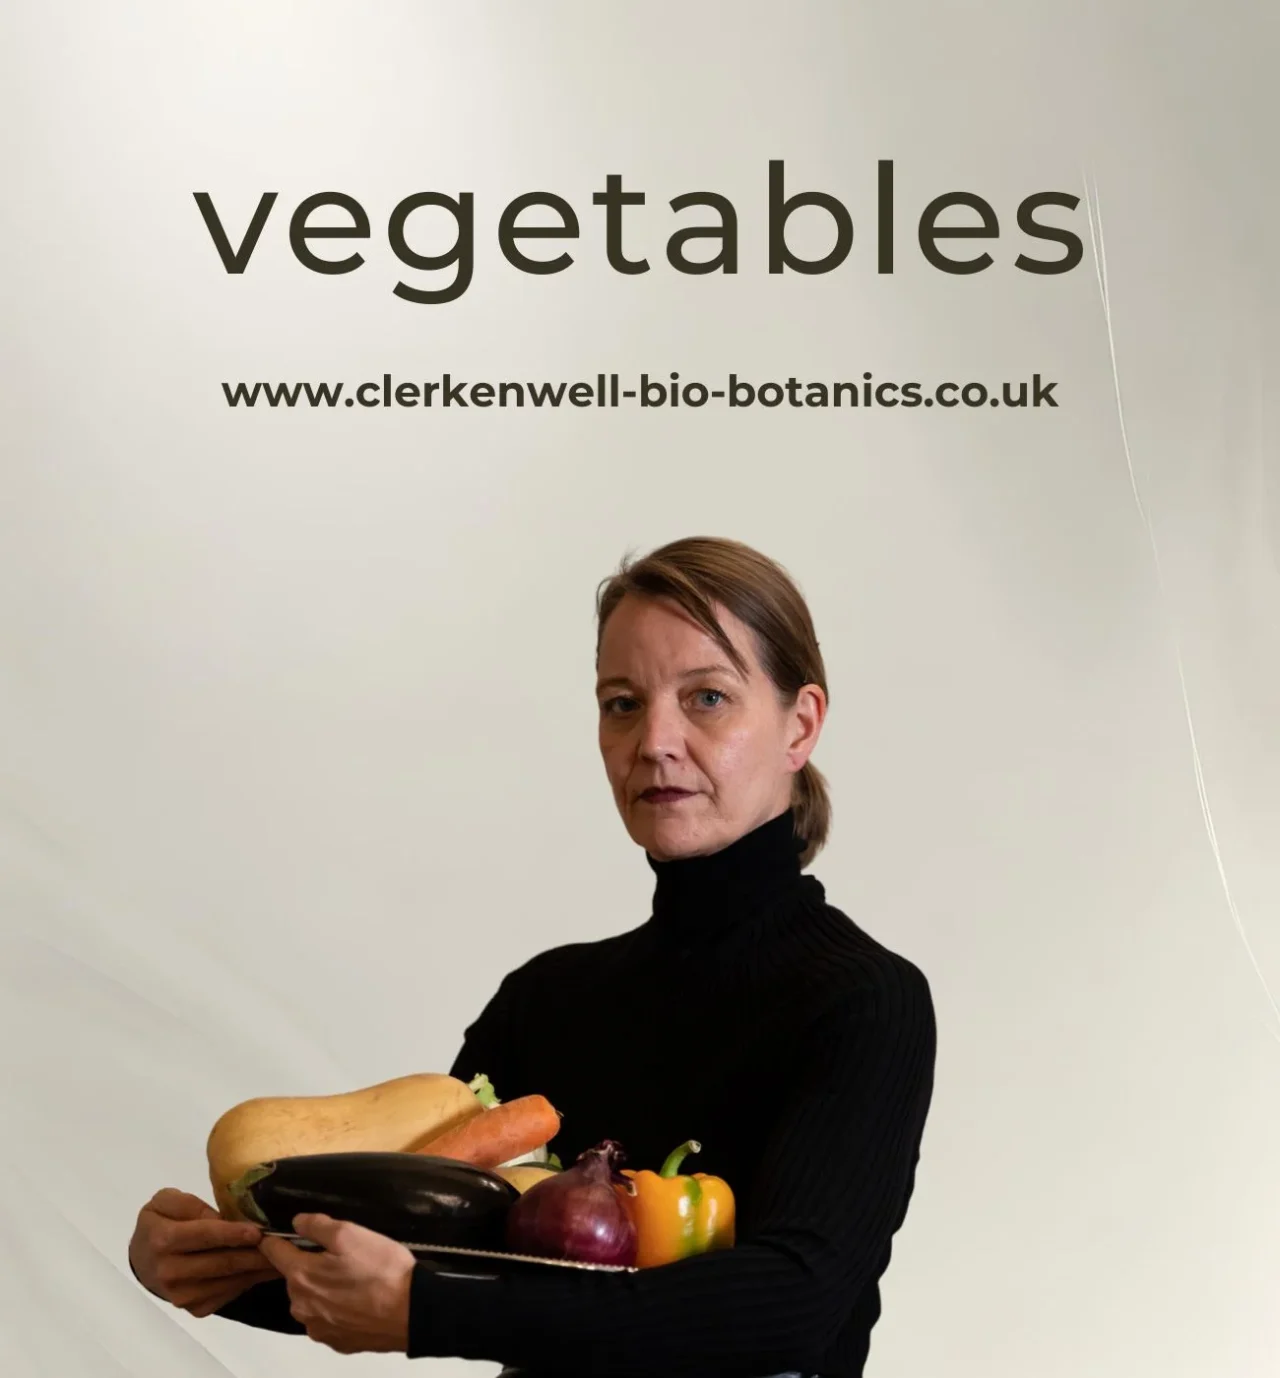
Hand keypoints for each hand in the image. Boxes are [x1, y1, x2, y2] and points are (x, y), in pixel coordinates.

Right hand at [129, 1188, 281, 1317]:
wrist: (143, 1261)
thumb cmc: (159, 1223)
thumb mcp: (166, 1201)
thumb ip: (191, 1205)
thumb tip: (222, 1218)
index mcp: (164, 1240)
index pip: (204, 1236)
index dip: (232, 1234)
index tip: (258, 1232)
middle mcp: (172, 1272)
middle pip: (222, 1262)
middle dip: (256, 1253)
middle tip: (285, 1243)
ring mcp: (183, 1295)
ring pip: (230, 1280)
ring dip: (259, 1269)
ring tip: (285, 1256)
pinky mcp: (195, 1308)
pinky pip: (229, 1294)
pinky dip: (251, 1281)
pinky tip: (267, 1268)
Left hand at [258, 1214, 414, 1353]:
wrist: (411, 1311)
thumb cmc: (381, 1268)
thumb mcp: (350, 1234)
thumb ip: (317, 1225)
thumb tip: (296, 1222)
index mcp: (301, 1275)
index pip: (272, 1252)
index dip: (277, 1239)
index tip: (287, 1233)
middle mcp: (300, 1305)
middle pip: (293, 1276)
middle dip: (309, 1264)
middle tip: (340, 1256)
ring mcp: (316, 1327)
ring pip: (309, 1299)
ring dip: (321, 1288)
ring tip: (352, 1280)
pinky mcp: (334, 1341)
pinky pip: (325, 1318)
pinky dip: (335, 1308)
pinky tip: (357, 1301)